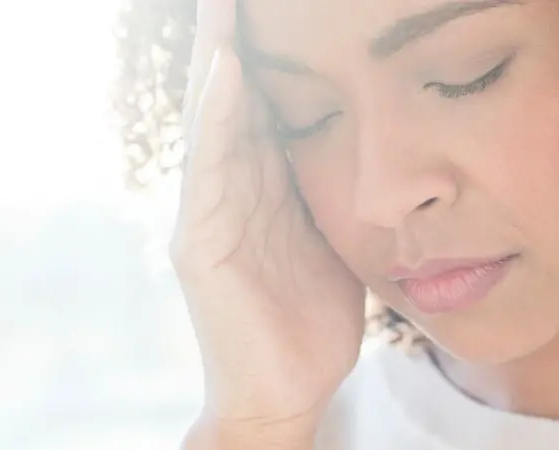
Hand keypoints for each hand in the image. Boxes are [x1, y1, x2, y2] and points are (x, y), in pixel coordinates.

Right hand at [170, 0, 365, 433]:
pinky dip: (216, 119)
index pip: (263, 101)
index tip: (276, 3)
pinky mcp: (201, 244)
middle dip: (229, 35)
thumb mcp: (330, 236)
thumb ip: (327, 189)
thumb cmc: (311, 317)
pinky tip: (225, 71)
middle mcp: (229, 189)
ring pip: (211, 119)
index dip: (267, 47)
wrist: (284, 389)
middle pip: (229, 97)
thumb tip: (357, 142)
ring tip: (219, 3)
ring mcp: (209, 214)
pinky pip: (209, 170)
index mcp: (264, 185)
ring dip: (215, 57)